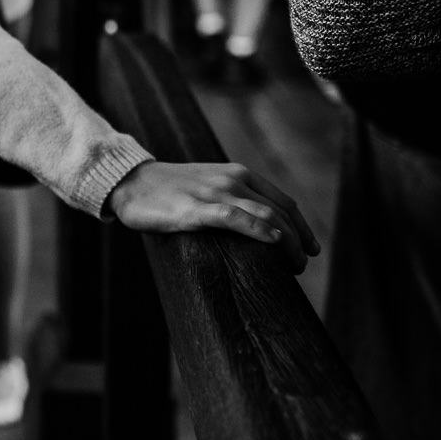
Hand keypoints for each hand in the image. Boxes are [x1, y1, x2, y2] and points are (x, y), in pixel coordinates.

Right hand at [106, 160, 319, 272]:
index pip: (283, 202)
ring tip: (294, 265)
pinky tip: (272, 241)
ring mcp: (214, 193)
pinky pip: (234, 217)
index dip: (302, 227)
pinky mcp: (194, 209)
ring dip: (288, 241)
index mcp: (238, 174)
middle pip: (281, 211)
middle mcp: (232, 180)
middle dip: (299, 240)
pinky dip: (258, 229)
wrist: (130, 182)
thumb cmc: (168, 191)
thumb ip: (232, 200)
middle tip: (302, 264)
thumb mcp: (208, 187)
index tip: (310, 248)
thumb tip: (257, 230)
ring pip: (266, 215)